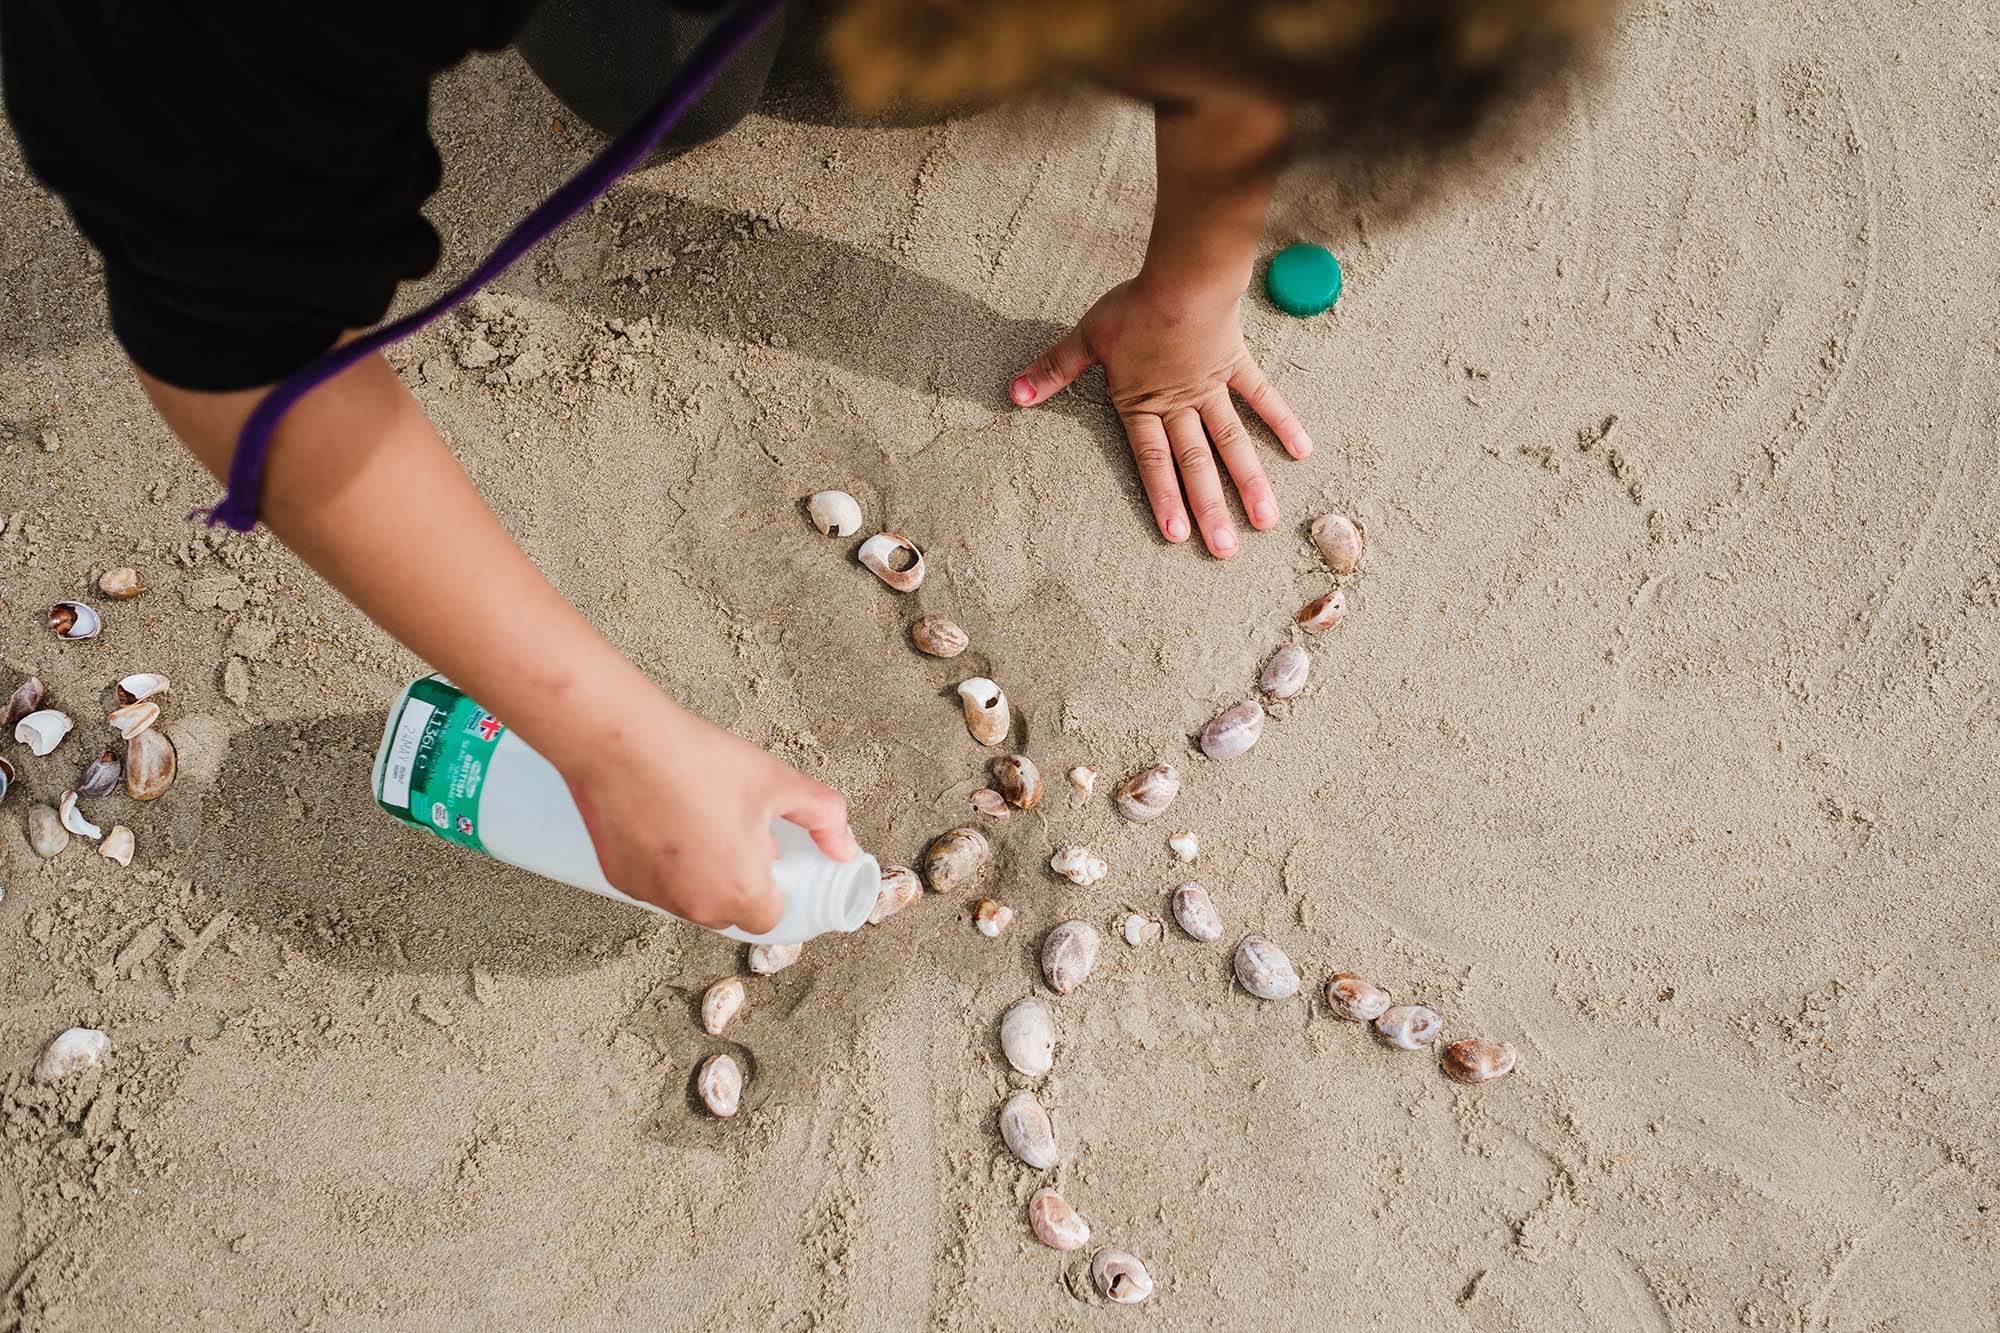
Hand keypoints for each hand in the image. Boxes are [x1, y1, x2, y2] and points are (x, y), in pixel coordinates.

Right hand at [560, 693, 857, 933]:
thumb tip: (846, 848)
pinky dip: (665, 866)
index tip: (772, 862)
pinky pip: (655, 885)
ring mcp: (653, 896)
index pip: (770, 918)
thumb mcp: (778, 781)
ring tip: (701, 820)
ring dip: (702, 876)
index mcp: (741, 890)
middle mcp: (695, 906)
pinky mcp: (619, 880)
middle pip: (730, 912)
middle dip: (740, 882)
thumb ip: (824, 818)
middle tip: (737, 832)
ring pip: (690, 901)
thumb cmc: (698, 761)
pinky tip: (666, 823)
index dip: (776, 891)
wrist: (621, 743)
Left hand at [1011, 276, 1311, 556]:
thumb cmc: (1135, 305)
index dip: (1163, 497)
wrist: (1184, 276)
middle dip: (1210, 509)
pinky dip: (1281, 422)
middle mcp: (1182, 404)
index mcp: (1143, 403)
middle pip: (1196, 463)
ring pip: (1232, 442)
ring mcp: (1213, 387)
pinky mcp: (1236, 365)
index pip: (1152, 459)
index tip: (1176, 535)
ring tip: (1266, 520)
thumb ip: (1054, 370)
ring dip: (1249, 482)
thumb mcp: (1087, 338)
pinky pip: (1262, 397)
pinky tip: (1301, 450)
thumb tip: (1013, 394)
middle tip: (1225, 550)